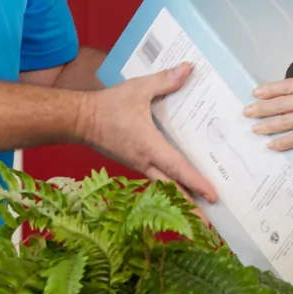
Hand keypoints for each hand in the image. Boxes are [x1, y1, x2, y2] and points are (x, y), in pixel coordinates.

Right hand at [78, 63, 217, 202]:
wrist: (79, 119)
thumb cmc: (108, 106)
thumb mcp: (138, 89)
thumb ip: (164, 81)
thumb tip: (188, 69)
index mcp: (149, 147)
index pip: (177, 168)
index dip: (195, 182)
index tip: (212, 196)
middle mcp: (145, 162)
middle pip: (173, 190)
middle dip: (191, 207)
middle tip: (211, 224)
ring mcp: (139, 166)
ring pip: (165, 188)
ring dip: (182, 201)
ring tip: (201, 213)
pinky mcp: (135, 164)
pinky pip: (157, 180)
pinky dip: (171, 188)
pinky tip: (182, 188)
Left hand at [244, 60, 292, 150]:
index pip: (287, 86)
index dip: (270, 90)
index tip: (256, 93)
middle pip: (281, 103)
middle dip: (261, 108)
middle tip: (247, 112)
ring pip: (285, 120)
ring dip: (267, 125)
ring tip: (255, 129)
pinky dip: (283, 142)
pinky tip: (273, 146)